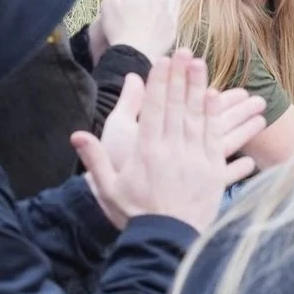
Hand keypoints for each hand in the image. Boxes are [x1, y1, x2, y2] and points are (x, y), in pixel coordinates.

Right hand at [74, 53, 258, 232]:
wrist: (165, 241)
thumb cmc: (134, 213)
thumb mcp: (108, 187)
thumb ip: (94, 158)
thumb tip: (76, 135)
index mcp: (147, 151)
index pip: (154, 109)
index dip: (159, 83)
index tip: (162, 62)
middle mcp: (173, 151)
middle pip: (178, 106)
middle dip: (181, 77)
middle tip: (185, 52)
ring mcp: (196, 160)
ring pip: (199, 118)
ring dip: (200, 89)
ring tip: (201, 65)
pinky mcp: (213, 172)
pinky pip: (217, 138)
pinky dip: (216, 117)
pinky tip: (217, 98)